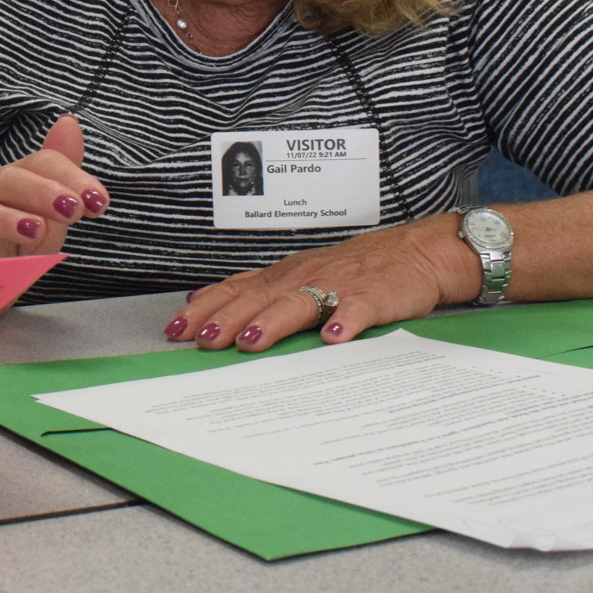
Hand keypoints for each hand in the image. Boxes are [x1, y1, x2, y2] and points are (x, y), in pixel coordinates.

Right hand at [0, 115, 107, 263]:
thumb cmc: (18, 245)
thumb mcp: (50, 219)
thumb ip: (64, 181)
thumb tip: (69, 123)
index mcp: (16, 184)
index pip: (41, 164)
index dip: (71, 176)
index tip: (99, 201)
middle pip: (9, 180)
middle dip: (42, 191)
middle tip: (71, 209)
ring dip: (4, 218)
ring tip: (34, 230)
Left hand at [164, 214, 479, 351]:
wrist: (416, 252)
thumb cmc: (356, 268)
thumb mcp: (299, 274)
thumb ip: (256, 290)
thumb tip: (202, 302)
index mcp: (285, 275)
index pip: (236, 290)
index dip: (206, 310)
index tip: (176, 328)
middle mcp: (305, 277)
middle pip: (259, 298)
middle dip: (228, 318)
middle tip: (204, 339)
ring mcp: (339, 286)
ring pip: (299, 303)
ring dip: (274, 322)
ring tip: (252, 341)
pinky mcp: (373, 297)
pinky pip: (358, 310)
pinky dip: (345, 323)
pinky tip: (334, 340)